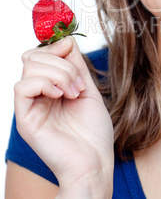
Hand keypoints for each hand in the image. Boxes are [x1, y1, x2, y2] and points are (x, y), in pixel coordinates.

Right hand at [15, 37, 113, 196]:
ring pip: (30, 67)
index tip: (76, 61)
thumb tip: (66, 41)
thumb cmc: (93, 132)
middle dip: (62, 62)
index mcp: (49, 87)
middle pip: (33, 56)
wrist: (95, 162)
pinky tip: (60, 96)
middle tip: (79, 84)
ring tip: (73, 93)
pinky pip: (22, 87)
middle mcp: (36, 95)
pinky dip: (45, 83)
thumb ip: (76, 66)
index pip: (40, 53)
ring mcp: (30, 106)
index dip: (57, 48)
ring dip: (60, 73)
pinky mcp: (26, 119)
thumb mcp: (88, 89)